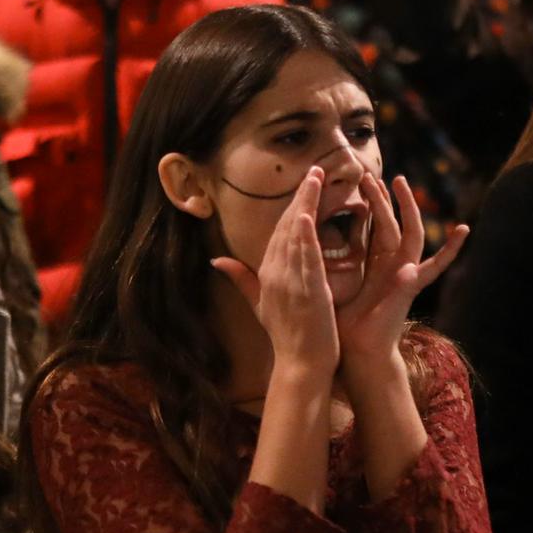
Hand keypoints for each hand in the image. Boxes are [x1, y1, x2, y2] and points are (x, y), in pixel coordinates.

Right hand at [212, 167, 341, 380]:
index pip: (277, 232)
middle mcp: (275, 272)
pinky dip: (306, 233)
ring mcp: (290, 280)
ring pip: (296, 234)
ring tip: (317, 177)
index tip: (303, 183)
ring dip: (306, 203)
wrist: (300, 364)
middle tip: (314, 168)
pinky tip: (308, 211)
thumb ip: (240, 279)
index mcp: (266, 274)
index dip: (290, 206)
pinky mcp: (307, 288)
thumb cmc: (286, 336)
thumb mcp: (259, 305)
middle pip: (285, 226)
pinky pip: (305, 255)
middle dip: (300, 196)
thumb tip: (215, 259)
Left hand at [335, 173, 466, 369]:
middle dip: (385, 200)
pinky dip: (449, 250)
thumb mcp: (330, 286)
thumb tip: (301, 247)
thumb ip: (326, 265)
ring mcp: (404, 275)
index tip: (362, 182)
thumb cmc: (341, 324)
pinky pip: (434, 266)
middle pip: (391, 224)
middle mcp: (392, 267)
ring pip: (409, 234)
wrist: (355, 352)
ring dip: (406, 208)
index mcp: (374, 266)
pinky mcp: (411, 287)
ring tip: (401, 183)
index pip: (375, 228)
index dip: (371, 206)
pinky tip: (462, 229)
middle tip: (374, 173)